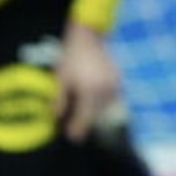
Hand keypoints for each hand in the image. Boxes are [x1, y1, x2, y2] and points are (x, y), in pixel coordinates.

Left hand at [56, 23, 123, 142]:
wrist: (89, 38)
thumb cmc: (71, 57)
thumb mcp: (60, 79)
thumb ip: (59, 101)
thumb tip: (57, 119)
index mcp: (90, 91)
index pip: (85, 118)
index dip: (77, 130)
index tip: (72, 138)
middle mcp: (105, 90)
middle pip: (96, 115)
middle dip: (85, 121)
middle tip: (74, 127)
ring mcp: (114, 85)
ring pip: (105, 108)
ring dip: (94, 112)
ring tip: (82, 111)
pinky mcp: (119, 81)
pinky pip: (111, 98)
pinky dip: (101, 102)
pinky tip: (92, 98)